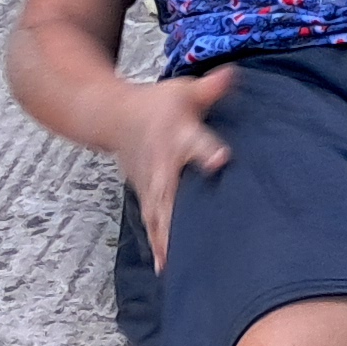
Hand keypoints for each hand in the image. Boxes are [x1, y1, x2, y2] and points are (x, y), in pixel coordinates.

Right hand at [121, 71, 237, 270]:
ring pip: (161, 215)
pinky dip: (160, 248)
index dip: (207, 152)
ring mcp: (152, 185)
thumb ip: (212, 88)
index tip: (220, 161)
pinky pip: (154, 225)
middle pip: (173, 190)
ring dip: (170, 241)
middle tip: (194, 239)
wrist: (112, 116)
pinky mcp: (148, 198)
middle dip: (182, 213)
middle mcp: (162, 165)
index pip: (195, 143)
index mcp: (176, 135)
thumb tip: (234, 72)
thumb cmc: (158, 106)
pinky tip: (167, 272)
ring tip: (180, 268)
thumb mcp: (183, 91)